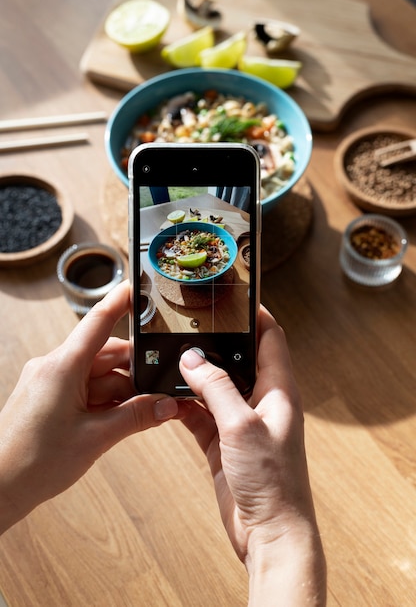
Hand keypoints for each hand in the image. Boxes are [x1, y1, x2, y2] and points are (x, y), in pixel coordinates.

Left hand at [0, 280, 177, 533]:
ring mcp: (51, 382)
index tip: (137, 287)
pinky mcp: (48, 397)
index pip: (98, 322)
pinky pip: (85, 389)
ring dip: (121, 393)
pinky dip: (105, 402)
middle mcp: (55, 367)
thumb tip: (167, 406)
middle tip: (160, 392)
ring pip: (99, 375)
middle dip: (134, 372)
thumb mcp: (96, 438)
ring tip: (138, 418)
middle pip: (106, 355)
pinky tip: (116, 422)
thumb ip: (136, 418)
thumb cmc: (33, 462)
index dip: (120, 302)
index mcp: (63, 366)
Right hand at [179, 306, 325, 605]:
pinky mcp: (224, 442)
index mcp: (279, 391)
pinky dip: (185, 404)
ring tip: (171, 358)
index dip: (256, 316)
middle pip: (239, 360)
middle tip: (191, 325)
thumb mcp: (242, 425)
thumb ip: (216, 388)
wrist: (268, 532)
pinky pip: (201, 413)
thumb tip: (192, 358)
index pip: (271, 339)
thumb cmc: (271, 480)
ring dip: (196, 376)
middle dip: (217, 344)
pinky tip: (166, 397)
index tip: (234, 298)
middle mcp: (262, 402)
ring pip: (216, 386)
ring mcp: (242, 422)